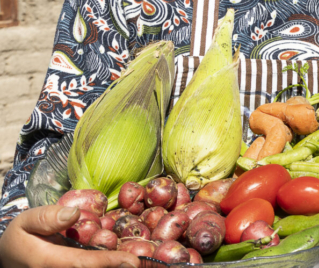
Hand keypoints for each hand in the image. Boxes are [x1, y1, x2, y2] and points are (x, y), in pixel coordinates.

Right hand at [0, 205, 138, 267]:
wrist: (8, 261)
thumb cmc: (20, 239)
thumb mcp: (25, 222)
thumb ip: (46, 218)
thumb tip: (73, 214)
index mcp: (48, 262)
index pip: (82, 264)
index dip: (108, 262)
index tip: (132, 261)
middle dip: (117, 267)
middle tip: (147, 261)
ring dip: (114, 267)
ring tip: (145, 263)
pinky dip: (107, 264)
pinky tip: (124, 261)